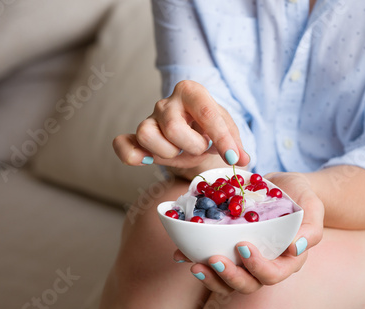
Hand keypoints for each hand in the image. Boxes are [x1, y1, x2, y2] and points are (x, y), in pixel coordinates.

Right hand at [113, 80, 249, 170]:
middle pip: (173, 128)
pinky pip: (123, 145)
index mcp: (191, 92)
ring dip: (168, 153)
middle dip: (193, 147)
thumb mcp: (228, 131)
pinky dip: (132, 155)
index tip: (234, 157)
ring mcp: (148, 120)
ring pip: (146, 135)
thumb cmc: (209, 130)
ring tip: (180, 153)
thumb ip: (235, 144)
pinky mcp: (136, 138)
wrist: (193, 133)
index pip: (206, 112)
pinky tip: (148, 160)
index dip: (221, 138)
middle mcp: (166, 102)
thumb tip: (241, 159)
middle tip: (201, 149)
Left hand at [174, 172, 323, 294]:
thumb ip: (311, 228)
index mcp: (287, 260)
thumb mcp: (312, 205)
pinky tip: (181, 253)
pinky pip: (213, 262)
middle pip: (247, 284)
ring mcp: (244, 260)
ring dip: (210, 276)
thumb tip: (296, 248)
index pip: (273, 274)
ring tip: (194, 264)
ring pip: (227, 281)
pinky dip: (195, 258)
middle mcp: (265, 264)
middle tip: (213, 260)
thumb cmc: (300, 197)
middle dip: (229, 276)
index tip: (243, 246)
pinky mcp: (228, 250)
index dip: (258, 267)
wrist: (281, 187)